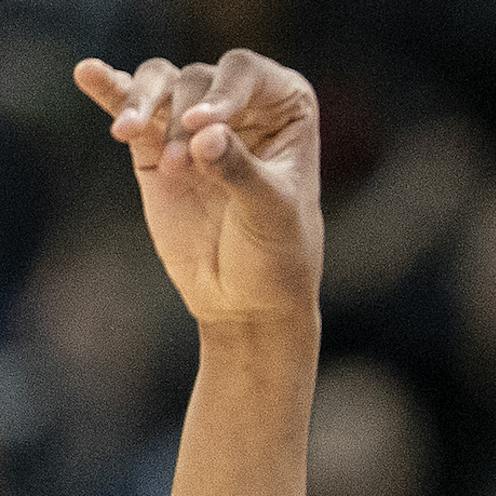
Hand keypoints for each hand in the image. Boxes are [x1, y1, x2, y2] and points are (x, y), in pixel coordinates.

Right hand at [73, 49, 322, 331]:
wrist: (245, 301)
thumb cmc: (277, 257)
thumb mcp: (271, 216)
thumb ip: (240, 172)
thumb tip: (202, 135)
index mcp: (285, 111)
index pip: (246, 72)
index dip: (224, 89)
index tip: (204, 123)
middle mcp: (239, 106)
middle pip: (196, 77)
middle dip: (182, 114)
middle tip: (181, 167)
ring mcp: (194, 123)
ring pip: (160, 82)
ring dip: (142, 102)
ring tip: (127, 133)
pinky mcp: (155, 145)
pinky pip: (128, 105)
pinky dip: (109, 88)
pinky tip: (88, 73)